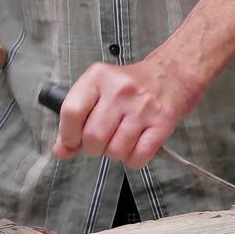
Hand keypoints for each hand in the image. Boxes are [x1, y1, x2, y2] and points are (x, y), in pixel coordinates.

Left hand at [53, 57, 203, 168]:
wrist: (173, 73)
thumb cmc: (133, 85)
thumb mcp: (100, 90)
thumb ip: (77, 119)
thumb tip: (61, 150)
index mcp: (98, 77)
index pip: (71, 112)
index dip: (68, 135)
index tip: (73, 141)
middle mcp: (119, 90)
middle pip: (93, 137)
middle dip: (93, 148)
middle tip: (101, 142)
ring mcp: (142, 107)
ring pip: (116, 150)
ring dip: (115, 154)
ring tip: (121, 141)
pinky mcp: (162, 122)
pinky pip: (139, 156)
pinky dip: (134, 160)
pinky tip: (136, 147)